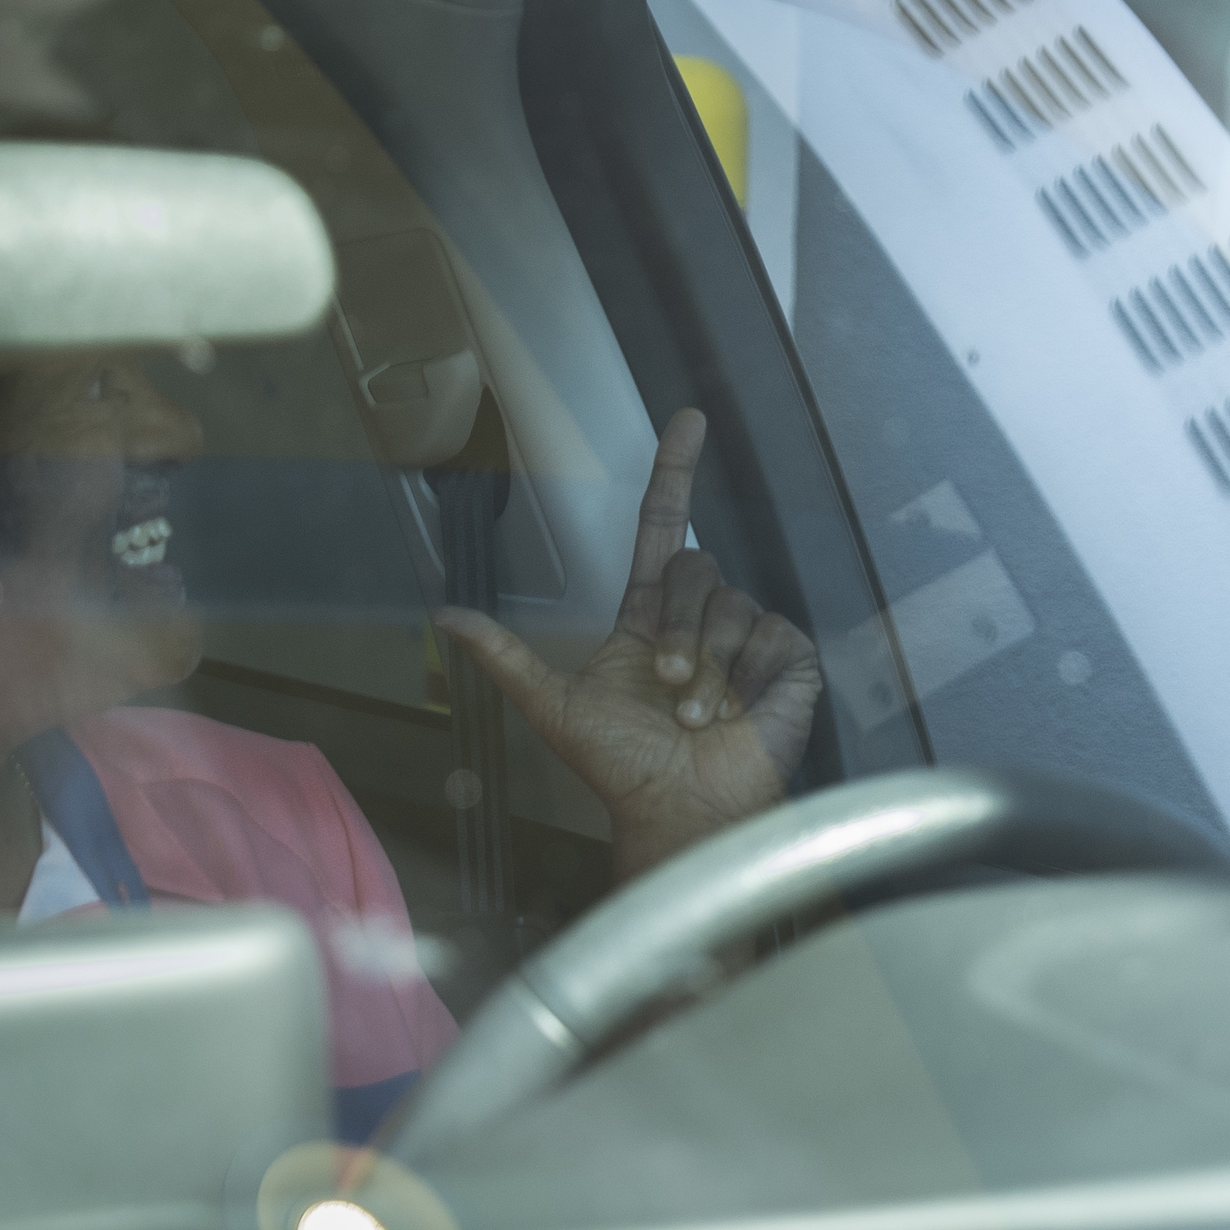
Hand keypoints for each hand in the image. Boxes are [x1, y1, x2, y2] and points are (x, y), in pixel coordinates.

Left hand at [436, 409, 826, 880]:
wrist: (683, 809)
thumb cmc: (624, 768)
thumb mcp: (554, 706)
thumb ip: (506, 655)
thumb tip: (443, 617)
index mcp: (648, 618)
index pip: (663, 527)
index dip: (674, 472)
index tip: (687, 420)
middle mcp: (698, 619)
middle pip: (694, 568)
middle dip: (676, 628)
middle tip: (667, 686)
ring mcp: (747, 637)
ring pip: (729, 603)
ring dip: (705, 664)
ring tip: (697, 714)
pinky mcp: (787, 659)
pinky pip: (769, 634)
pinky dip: (745, 676)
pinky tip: (738, 710)